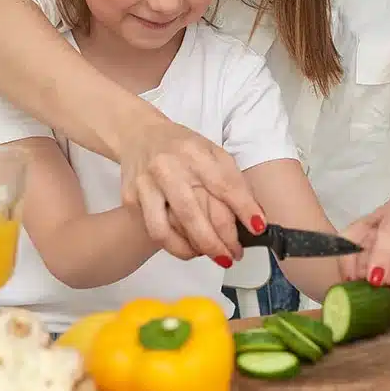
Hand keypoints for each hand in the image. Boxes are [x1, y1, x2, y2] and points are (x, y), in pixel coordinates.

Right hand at [119, 115, 265, 261]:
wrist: (139, 134)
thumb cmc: (182, 146)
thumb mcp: (212, 150)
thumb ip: (231, 179)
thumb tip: (252, 215)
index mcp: (194, 152)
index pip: (223, 184)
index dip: (243, 209)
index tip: (258, 228)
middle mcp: (167, 168)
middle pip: (192, 214)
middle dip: (216, 242)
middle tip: (233, 256)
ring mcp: (145, 185)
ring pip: (165, 230)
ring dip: (192, 250)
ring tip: (211, 256)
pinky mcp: (131, 199)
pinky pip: (155, 230)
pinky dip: (175, 244)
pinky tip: (190, 246)